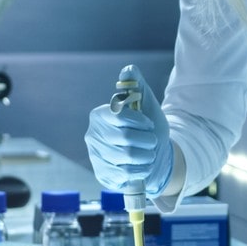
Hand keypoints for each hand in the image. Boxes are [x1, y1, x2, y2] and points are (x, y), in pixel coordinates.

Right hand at [84, 64, 173, 197]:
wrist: (154, 155)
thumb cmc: (148, 127)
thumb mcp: (146, 103)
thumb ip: (137, 84)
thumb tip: (128, 70)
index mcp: (100, 114)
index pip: (119, 114)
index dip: (139, 121)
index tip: (149, 124)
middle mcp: (93, 135)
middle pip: (125, 138)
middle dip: (147, 140)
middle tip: (153, 141)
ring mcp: (96, 156)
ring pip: (127, 157)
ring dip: (146, 156)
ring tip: (149, 154)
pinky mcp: (103, 174)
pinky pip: (125, 174)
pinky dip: (140, 171)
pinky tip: (142, 166)